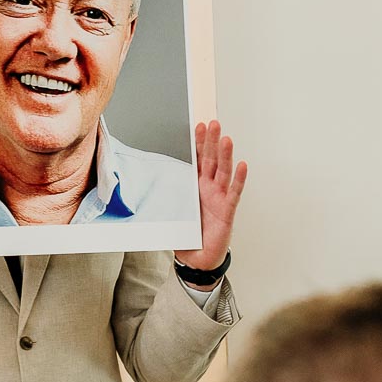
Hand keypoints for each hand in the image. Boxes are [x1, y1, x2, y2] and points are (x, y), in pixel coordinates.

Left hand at [174, 120, 248, 275]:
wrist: (197, 258)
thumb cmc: (186, 234)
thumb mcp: (170, 212)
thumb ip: (161, 198)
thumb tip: (139, 186)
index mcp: (194, 186)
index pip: (197, 159)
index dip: (198, 143)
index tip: (197, 125)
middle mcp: (209, 188)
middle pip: (212, 160)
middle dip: (211, 141)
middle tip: (213, 123)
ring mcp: (219, 198)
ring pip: (224, 172)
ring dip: (225, 155)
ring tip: (225, 138)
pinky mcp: (227, 211)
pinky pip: (234, 192)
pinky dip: (239, 179)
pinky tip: (242, 165)